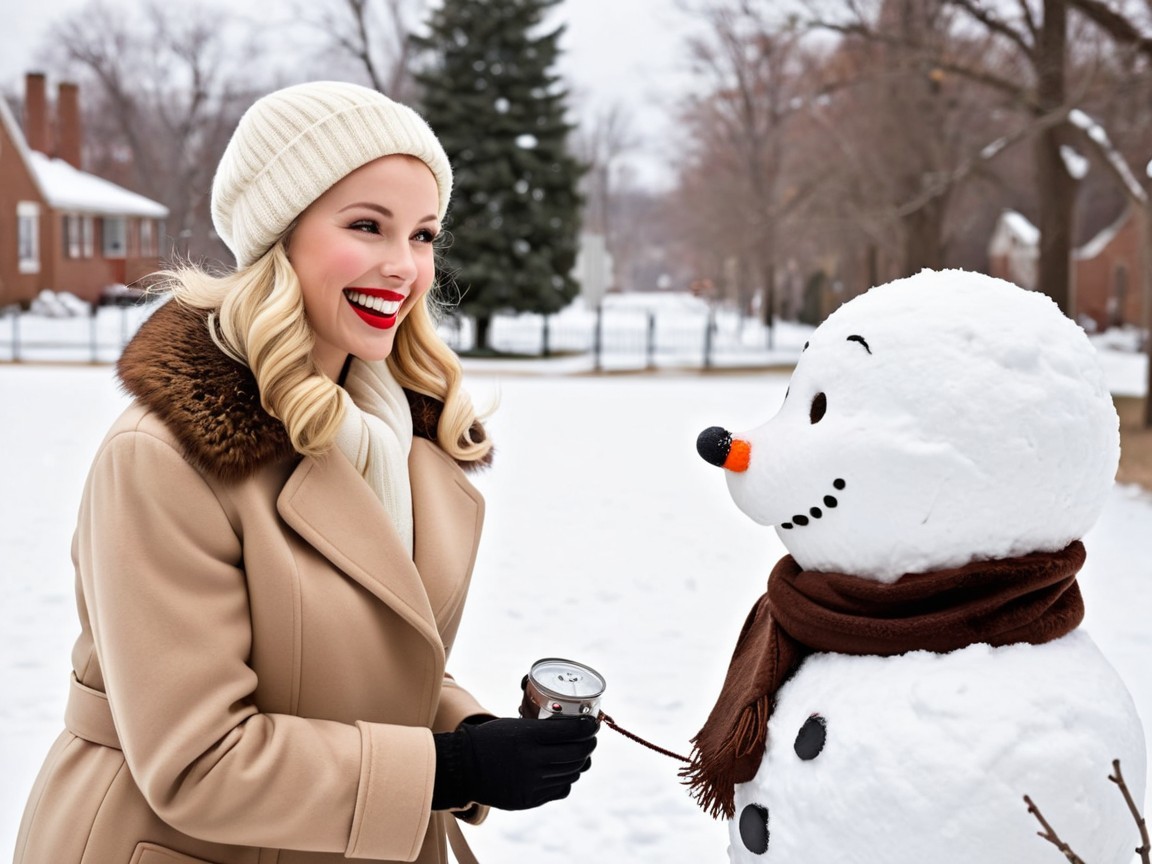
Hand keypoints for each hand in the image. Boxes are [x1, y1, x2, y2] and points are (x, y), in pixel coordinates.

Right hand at [432, 715, 597, 810]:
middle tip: (591, 738)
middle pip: (576, 753)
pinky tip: (566, 772)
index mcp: (527, 736)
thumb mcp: (516, 725)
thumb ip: (543, 729)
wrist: (465, 768)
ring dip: (581, 762)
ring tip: (581, 754)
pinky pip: (561, 789)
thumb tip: (576, 729)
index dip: (588, 727)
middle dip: (589, 744)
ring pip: (571, 772)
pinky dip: (567, 779)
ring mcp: (532, 782)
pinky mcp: (530, 799)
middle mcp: (532, 760)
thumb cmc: (492, 740)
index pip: (570, 731)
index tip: (593, 724)